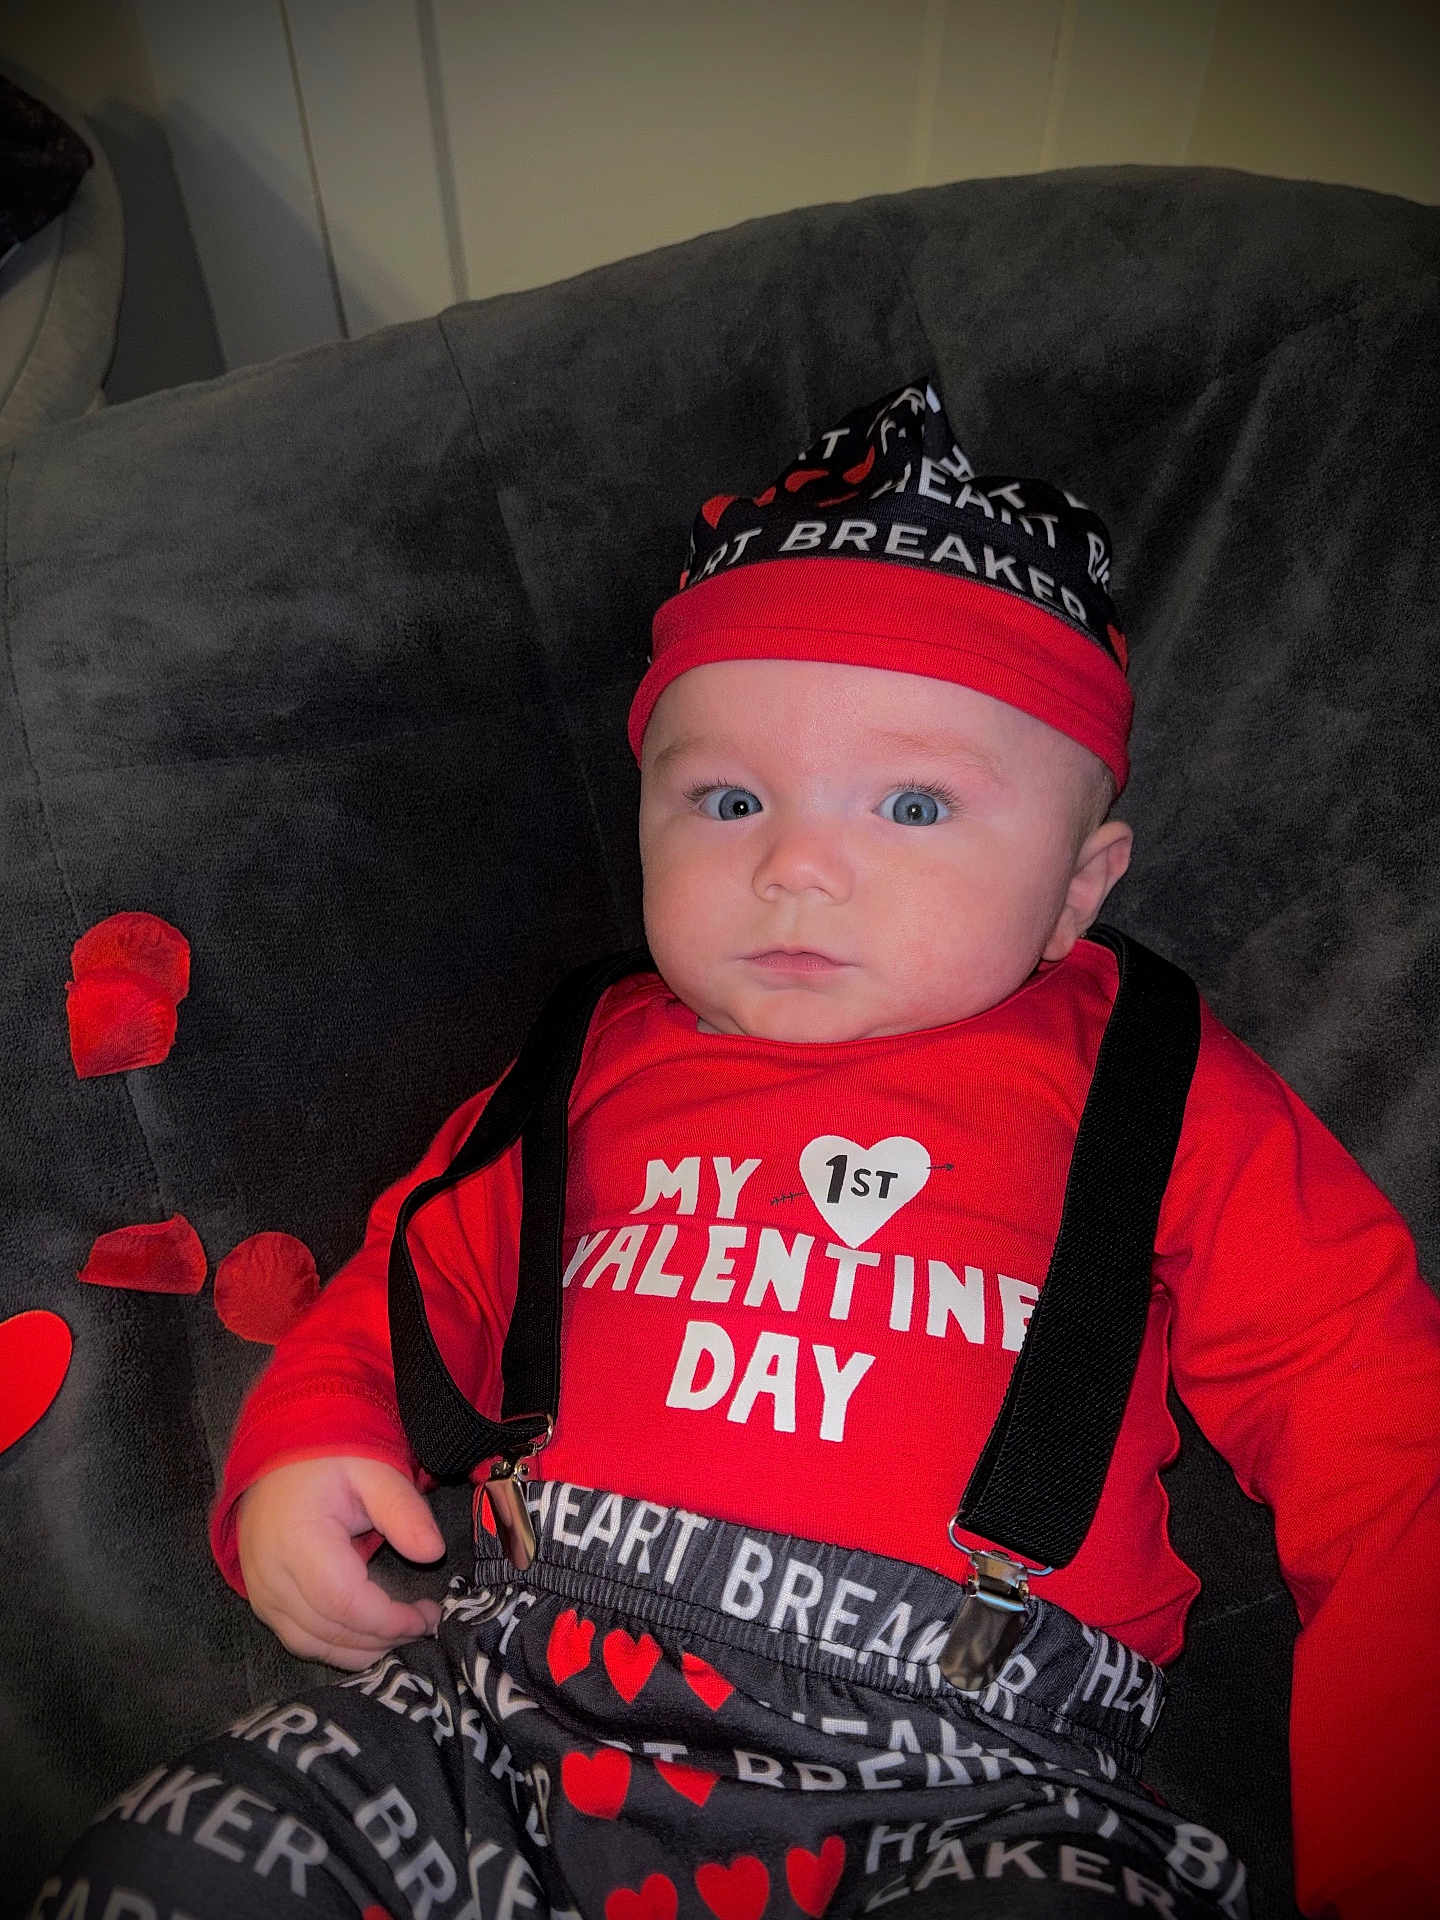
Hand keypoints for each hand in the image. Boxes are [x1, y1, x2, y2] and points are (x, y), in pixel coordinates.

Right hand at [236, 1454, 445, 1668]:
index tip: (428, 1617)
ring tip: (403, 1634)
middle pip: (330, 1630)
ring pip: (313, 1644)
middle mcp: (272, 1575)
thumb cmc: (329, 1460)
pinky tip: (369, 1639)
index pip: (345, 1602)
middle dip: (383, 1638)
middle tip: (424, 1626)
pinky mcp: (262, 1601)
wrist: (279, 1457)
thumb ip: (403, 1510)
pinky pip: (298, 1639)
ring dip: (362, 1649)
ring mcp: (262, 1593)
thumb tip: (434, 1552)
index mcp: (298, 1541)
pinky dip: (336, 1646)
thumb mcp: (374, 1471)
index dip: (389, 1620)